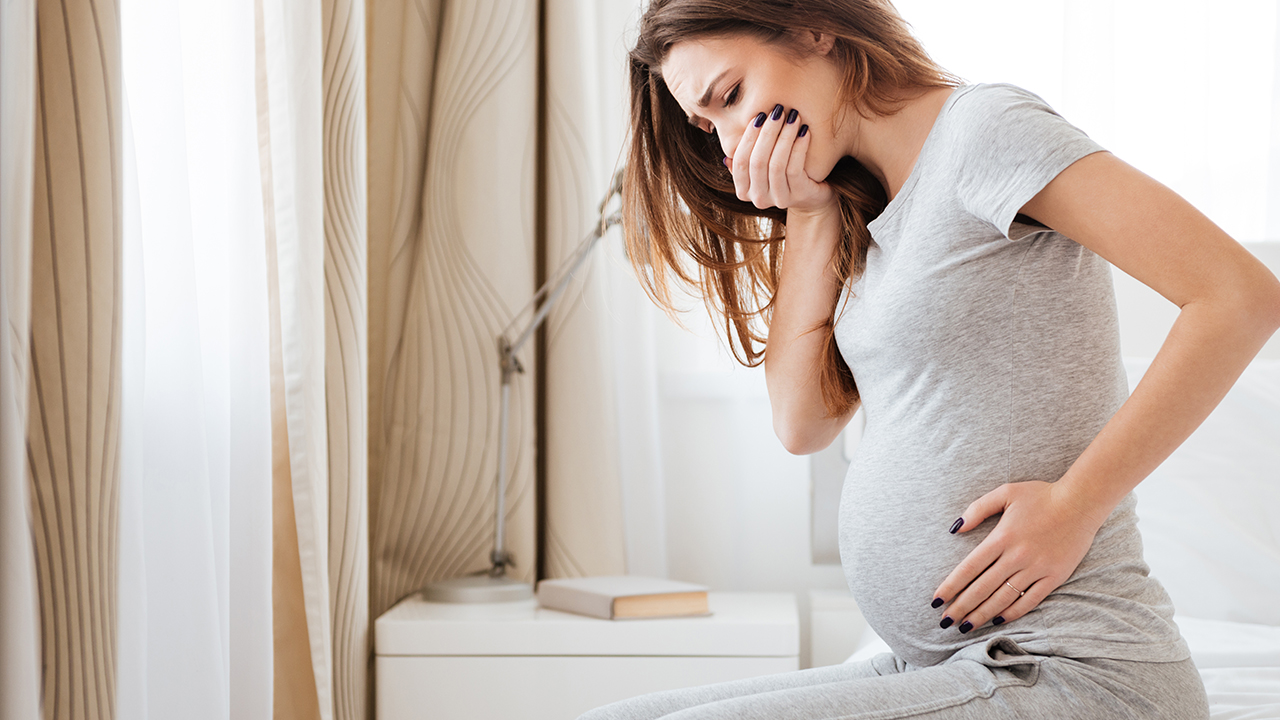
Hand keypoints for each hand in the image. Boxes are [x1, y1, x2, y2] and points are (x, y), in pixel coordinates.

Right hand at [726, 104, 833, 215]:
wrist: (812, 196)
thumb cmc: (783, 176)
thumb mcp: (762, 170)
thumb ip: (747, 162)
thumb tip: (728, 156)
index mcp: (744, 191)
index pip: (740, 162)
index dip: (748, 137)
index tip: (760, 115)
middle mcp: (758, 199)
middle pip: (758, 162)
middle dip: (768, 133)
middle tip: (778, 111)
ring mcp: (779, 199)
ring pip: (776, 165)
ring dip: (784, 136)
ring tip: (793, 117)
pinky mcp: (799, 195)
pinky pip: (795, 168)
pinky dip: (799, 147)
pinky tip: (804, 131)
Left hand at [930, 480, 1106, 632]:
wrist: (1081, 502)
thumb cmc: (1041, 495)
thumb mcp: (1005, 492)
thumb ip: (978, 509)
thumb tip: (956, 528)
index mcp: (1001, 537)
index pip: (969, 568)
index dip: (951, 586)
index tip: (936, 601)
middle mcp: (1016, 556)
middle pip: (982, 588)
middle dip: (961, 607)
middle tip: (945, 621)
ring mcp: (1036, 569)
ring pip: (1003, 598)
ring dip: (982, 614)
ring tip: (966, 627)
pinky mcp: (1054, 577)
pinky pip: (1030, 600)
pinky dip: (1013, 612)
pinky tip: (998, 620)